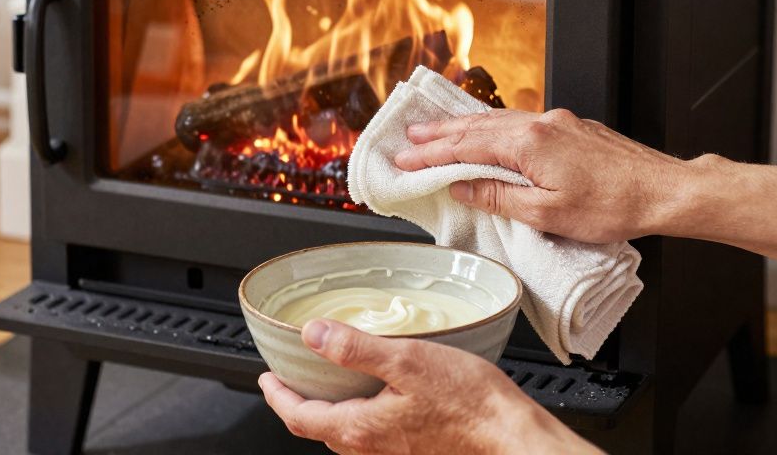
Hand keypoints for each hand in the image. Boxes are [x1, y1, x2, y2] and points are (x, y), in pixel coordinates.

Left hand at [259, 319, 599, 454]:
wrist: (512, 438)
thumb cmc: (470, 404)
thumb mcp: (406, 362)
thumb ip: (355, 349)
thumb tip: (312, 334)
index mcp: (360, 427)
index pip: (299, 417)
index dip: (276, 396)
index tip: (264, 378)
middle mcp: (373, 447)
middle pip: (320, 427)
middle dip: (300, 403)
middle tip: (289, 379)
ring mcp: (394, 451)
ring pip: (347, 431)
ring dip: (330, 407)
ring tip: (328, 381)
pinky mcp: (415, 448)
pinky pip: (373, 432)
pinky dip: (360, 410)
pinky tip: (377, 392)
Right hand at [393, 108, 701, 242]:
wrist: (664, 191)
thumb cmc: (614, 206)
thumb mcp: (547, 213)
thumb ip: (499, 197)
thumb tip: (463, 188)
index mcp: (530, 143)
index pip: (466, 146)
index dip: (430, 153)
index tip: (404, 158)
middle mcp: (541, 123)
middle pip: (477, 126)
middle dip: (439, 132)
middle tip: (408, 136)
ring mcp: (558, 122)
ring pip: (498, 121)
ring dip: (464, 127)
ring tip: (437, 131)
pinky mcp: (572, 128)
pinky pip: (519, 122)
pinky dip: (493, 127)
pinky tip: (488, 132)